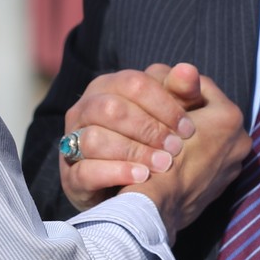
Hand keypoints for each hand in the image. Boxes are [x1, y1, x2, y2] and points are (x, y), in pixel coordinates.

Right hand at [57, 64, 202, 211]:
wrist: (132, 189)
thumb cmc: (153, 140)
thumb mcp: (171, 114)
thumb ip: (181, 92)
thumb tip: (188, 70)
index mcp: (107, 87)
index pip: (133, 83)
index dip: (164, 104)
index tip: (188, 128)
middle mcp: (84, 110)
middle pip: (111, 109)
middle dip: (148, 128)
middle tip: (176, 148)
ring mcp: (72, 144)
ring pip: (94, 139)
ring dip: (133, 152)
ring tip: (162, 165)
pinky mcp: (71, 178)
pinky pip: (86, 172)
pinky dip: (116, 173)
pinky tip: (141, 177)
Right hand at [124, 76, 248, 241]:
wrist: (156, 209)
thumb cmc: (157, 159)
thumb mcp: (164, 116)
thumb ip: (176, 88)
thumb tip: (187, 67)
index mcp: (231, 119)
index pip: (201, 85)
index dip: (175, 86)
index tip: (156, 90)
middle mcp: (240, 142)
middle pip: (208, 111)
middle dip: (185, 110)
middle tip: (160, 113)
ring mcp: (232, 166)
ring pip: (208, 135)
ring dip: (189, 132)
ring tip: (164, 135)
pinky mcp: (221, 185)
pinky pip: (206, 157)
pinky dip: (192, 154)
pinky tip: (171, 156)